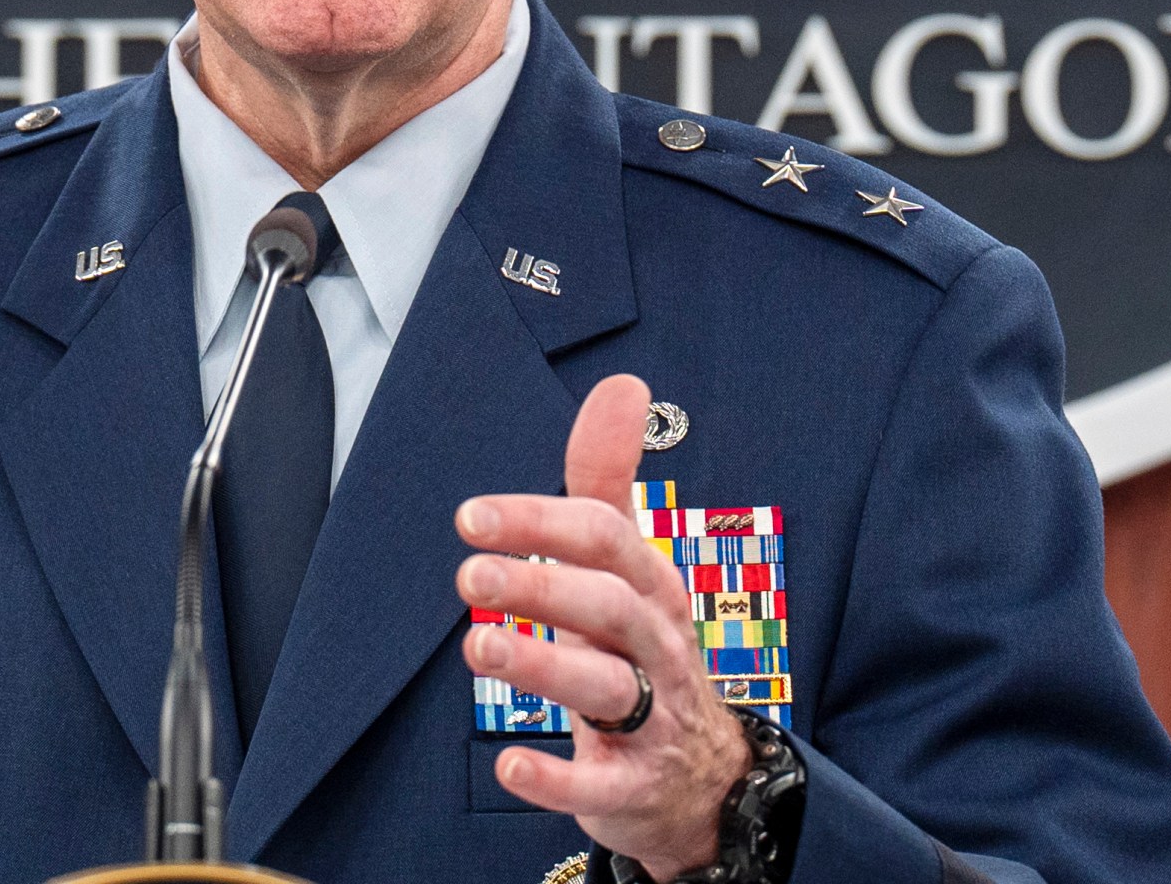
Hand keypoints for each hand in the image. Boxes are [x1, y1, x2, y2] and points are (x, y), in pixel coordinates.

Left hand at [457, 374, 749, 877]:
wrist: (701, 775)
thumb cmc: (644, 650)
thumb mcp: (630, 566)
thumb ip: (609, 481)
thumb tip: (622, 384)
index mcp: (650, 587)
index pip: (605, 540)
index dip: (540, 522)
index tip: (472, 515)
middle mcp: (656, 645)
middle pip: (609, 605)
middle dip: (542, 584)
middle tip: (469, 573)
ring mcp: (651, 718)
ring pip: (606, 686)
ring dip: (541, 664)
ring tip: (477, 645)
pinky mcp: (633, 785)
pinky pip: (600, 785)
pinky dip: (556, 779)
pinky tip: (508, 766)